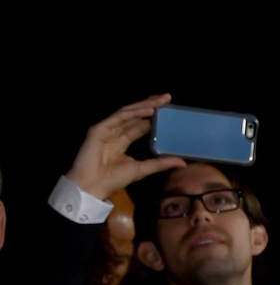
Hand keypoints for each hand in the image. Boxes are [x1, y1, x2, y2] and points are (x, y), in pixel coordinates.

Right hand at [65, 94, 184, 200]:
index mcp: (122, 140)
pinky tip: (148, 109)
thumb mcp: (142, 169)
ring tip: (161, 100)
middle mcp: (115, 132)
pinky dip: (134, 113)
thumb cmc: (113, 180)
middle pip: (135, 115)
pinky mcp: (99, 129)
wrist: (93, 186)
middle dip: (151, 105)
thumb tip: (182, 162)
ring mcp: (106, 129)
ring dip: (144, 105)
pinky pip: (119, 118)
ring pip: (128, 113)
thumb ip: (161, 164)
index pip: (140, 124)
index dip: (153, 117)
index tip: (169, 110)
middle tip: (167, 98)